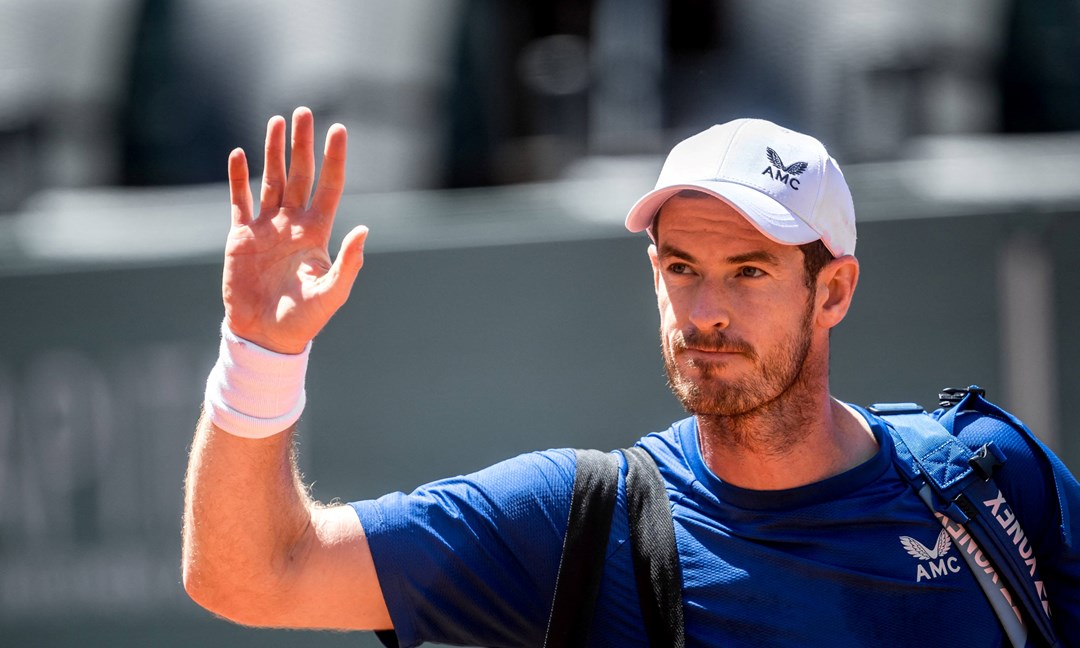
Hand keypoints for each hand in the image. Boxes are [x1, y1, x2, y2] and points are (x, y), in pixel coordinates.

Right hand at [222, 107, 367, 353]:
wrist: (265, 335)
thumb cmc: (303, 319)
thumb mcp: (332, 293)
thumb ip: (348, 263)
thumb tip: (364, 230)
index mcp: (317, 232)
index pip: (329, 186)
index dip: (334, 158)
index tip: (339, 130)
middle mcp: (293, 223)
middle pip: (299, 174)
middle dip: (301, 144)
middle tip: (304, 111)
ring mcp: (266, 227)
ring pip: (270, 180)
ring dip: (272, 151)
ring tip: (276, 121)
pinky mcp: (240, 236)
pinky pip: (239, 200)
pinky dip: (237, 178)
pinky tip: (239, 154)